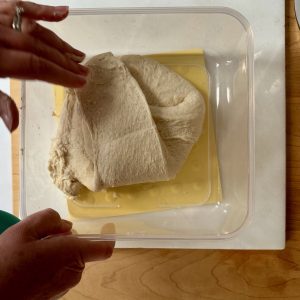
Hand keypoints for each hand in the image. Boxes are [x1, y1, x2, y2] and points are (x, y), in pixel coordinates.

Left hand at [0, 1, 89, 131]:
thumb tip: (12, 123)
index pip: (34, 65)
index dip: (59, 74)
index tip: (78, 81)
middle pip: (39, 46)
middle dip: (64, 61)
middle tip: (84, 71)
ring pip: (34, 27)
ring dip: (59, 42)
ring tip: (78, 54)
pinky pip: (18, 4)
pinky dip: (42, 9)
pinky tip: (62, 13)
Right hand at [0, 209, 114, 299]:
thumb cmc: (6, 263)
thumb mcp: (24, 230)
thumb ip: (49, 220)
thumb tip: (66, 226)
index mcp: (71, 254)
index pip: (103, 248)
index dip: (106, 237)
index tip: (106, 229)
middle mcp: (73, 273)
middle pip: (80, 249)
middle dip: (65, 240)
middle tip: (40, 240)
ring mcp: (64, 287)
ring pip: (68, 260)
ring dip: (56, 253)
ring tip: (30, 254)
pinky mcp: (54, 296)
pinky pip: (59, 273)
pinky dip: (50, 266)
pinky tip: (29, 267)